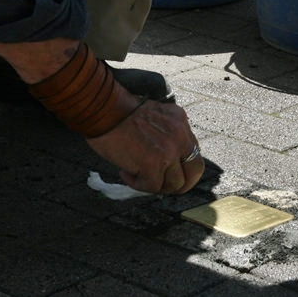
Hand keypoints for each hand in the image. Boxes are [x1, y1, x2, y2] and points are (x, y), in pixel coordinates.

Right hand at [86, 99, 204, 193]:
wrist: (102, 109)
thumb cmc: (119, 113)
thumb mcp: (154, 117)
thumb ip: (167, 135)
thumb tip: (168, 164)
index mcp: (180, 121)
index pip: (193, 152)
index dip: (183, 167)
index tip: (170, 173)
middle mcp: (180, 135)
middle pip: (195, 171)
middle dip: (181, 184)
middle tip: (163, 186)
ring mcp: (168, 151)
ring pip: (174, 184)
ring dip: (154, 184)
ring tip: (134, 174)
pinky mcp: (153, 164)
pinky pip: (152, 187)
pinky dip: (136, 184)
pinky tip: (124, 172)